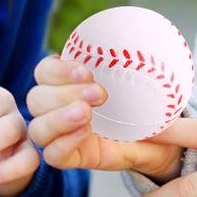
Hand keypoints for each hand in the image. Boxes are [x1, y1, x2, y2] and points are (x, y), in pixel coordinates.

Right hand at [26, 55, 182, 180]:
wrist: (160, 142)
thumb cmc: (145, 106)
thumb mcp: (142, 82)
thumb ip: (136, 65)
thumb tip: (148, 38)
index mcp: (66, 82)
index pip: (44, 72)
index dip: (59, 70)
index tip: (88, 71)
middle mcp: (57, 108)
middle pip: (35, 99)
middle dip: (63, 94)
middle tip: (99, 94)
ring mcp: (62, 135)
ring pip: (38, 128)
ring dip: (59, 119)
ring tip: (88, 114)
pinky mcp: (71, 158)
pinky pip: (52, 155)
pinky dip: (64, 143)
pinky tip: (86, 133)